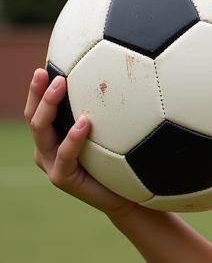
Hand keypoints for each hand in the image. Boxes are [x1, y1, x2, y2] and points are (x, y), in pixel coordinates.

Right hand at [25, 68, 138, 218]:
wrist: (127, 198)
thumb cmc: (121, 165)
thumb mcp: (113, 135)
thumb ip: (109, 114)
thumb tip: (122, 77)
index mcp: (54, 137)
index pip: (38, 109)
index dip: (37, 89)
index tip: (45, 65)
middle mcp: (47, 149)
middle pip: (33, 116)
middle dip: (37, 92)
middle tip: (47, 71)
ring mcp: (51, 164)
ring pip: (41, 130)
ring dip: (49, 105)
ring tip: (61, 85)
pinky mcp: (61, 178)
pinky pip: (65, 154)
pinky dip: (73, 137)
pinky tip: (85, 122)